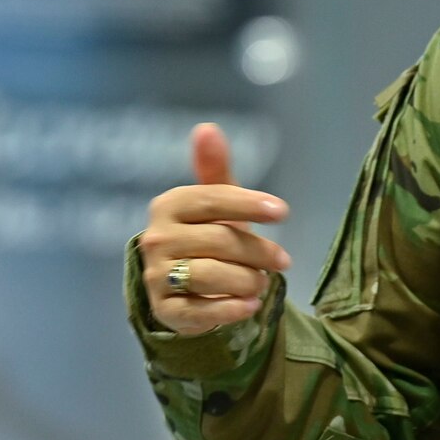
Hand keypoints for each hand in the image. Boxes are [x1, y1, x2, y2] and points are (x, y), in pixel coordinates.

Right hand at [139, 124, 290, 335]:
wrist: (181, 288)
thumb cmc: (205, 236)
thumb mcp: (214, 204)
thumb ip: (214, 169)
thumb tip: (206, 127)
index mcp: (167, 205)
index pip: (212, 199)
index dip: (248, 204)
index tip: (282, 212)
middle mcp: (156, 239)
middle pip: (219, 240)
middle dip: (258, 252)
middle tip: (283, 260)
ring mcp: (156, 276)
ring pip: (212, 276)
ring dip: (248, 281)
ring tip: (263, 282)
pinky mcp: (165, 311)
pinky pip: (202, 311)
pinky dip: (231, 310)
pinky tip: (250, 305)